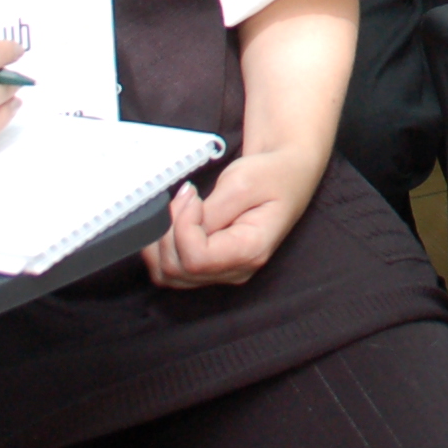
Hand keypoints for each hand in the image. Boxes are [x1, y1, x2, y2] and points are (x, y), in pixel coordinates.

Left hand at [142, 148, 313, 287]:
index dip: (182, 228)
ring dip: (161, 241)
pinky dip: (162, 246)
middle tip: (184, 197)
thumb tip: (180, 226)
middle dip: (167, 232)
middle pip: (178, 270)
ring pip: (169, 275)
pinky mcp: (210, 265)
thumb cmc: (271, 174)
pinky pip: (172, 269)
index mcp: (251, 251)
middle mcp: (236, 270)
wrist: (287, 172)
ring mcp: (222, 271)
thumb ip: (211, 211)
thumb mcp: (242, 182)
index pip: (197, 259)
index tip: (192, 196)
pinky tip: (174, 220)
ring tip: (179, 208)